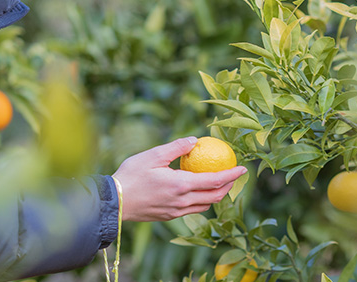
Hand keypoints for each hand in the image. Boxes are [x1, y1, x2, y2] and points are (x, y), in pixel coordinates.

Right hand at [112, 137, 246, 221]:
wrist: (114, 202)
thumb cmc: (131, 175)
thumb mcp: (153, 155)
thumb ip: (176, 147)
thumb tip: (195, 140)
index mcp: (180, 185)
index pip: (214, 180)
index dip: (231, 174)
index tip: (242, 168)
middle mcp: (182, 201)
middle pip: (215, 196)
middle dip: (228, 186)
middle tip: (233, 174)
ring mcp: (176, 211)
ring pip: (205, 205)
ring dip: (216, 195)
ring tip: (218, 182)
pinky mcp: (169, 216)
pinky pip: (193, 209)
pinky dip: (202, 200)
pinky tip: (197, 191)